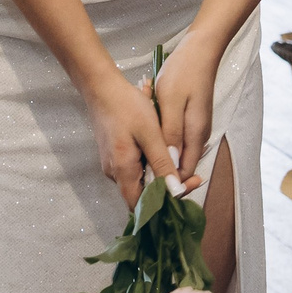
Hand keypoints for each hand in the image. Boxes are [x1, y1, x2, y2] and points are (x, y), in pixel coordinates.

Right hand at [82, 71, 179, 207]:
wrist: (101, 86)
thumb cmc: (126, 107)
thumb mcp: (150, 133)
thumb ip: (162, 163)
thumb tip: (176, 191)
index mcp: (122, 171)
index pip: (142, 206)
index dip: (166, 203)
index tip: (188, 185)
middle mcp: (114, 173)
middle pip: (142, 194)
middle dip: (168, 188)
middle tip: (191, 174)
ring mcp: (113, 164)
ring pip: (140, 181)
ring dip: (160, 175)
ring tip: (179, 160)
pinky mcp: (114, 155)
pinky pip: (135, 169)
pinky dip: (151, 165)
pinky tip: (162, 151)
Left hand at [149, 39, 216, 187]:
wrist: (199, 50)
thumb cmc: (183, 73)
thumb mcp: (171, 102)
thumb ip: (171, 134)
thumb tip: (169, 164)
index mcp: (196, 135)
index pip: (184, 173)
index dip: (167, 181)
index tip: (143, 180)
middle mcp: (199, 136)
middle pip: (180, 165)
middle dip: (159, 166)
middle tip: (134, 161)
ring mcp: (195, 128)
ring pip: (175, 151)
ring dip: (158, 150)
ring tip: (137, 144)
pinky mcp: (190, 119)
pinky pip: (175, 138)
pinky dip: (160, 137)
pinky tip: (146, 128)